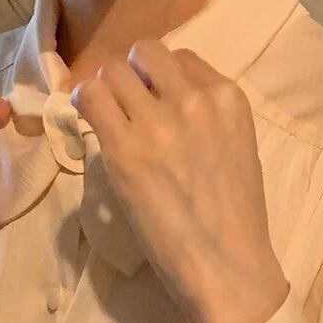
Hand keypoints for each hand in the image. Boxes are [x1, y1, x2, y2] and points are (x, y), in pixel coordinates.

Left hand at [69, 39, 288, 322]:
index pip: (182, 60)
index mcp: (229, 100)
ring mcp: (159, 122)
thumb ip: (210, 125)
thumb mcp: (239, 155)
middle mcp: (195, 100)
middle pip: (146, 54)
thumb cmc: (236, 227)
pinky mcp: (126, 149)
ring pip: (113, 71)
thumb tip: (169, 117)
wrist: (227, 267)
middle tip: (126, 112)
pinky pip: (91, 98)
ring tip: (107, 124)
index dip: (160, 81)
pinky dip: (83, 106)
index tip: (152, 106)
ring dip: (106, 93)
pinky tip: (87, 126)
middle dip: (132, 77)